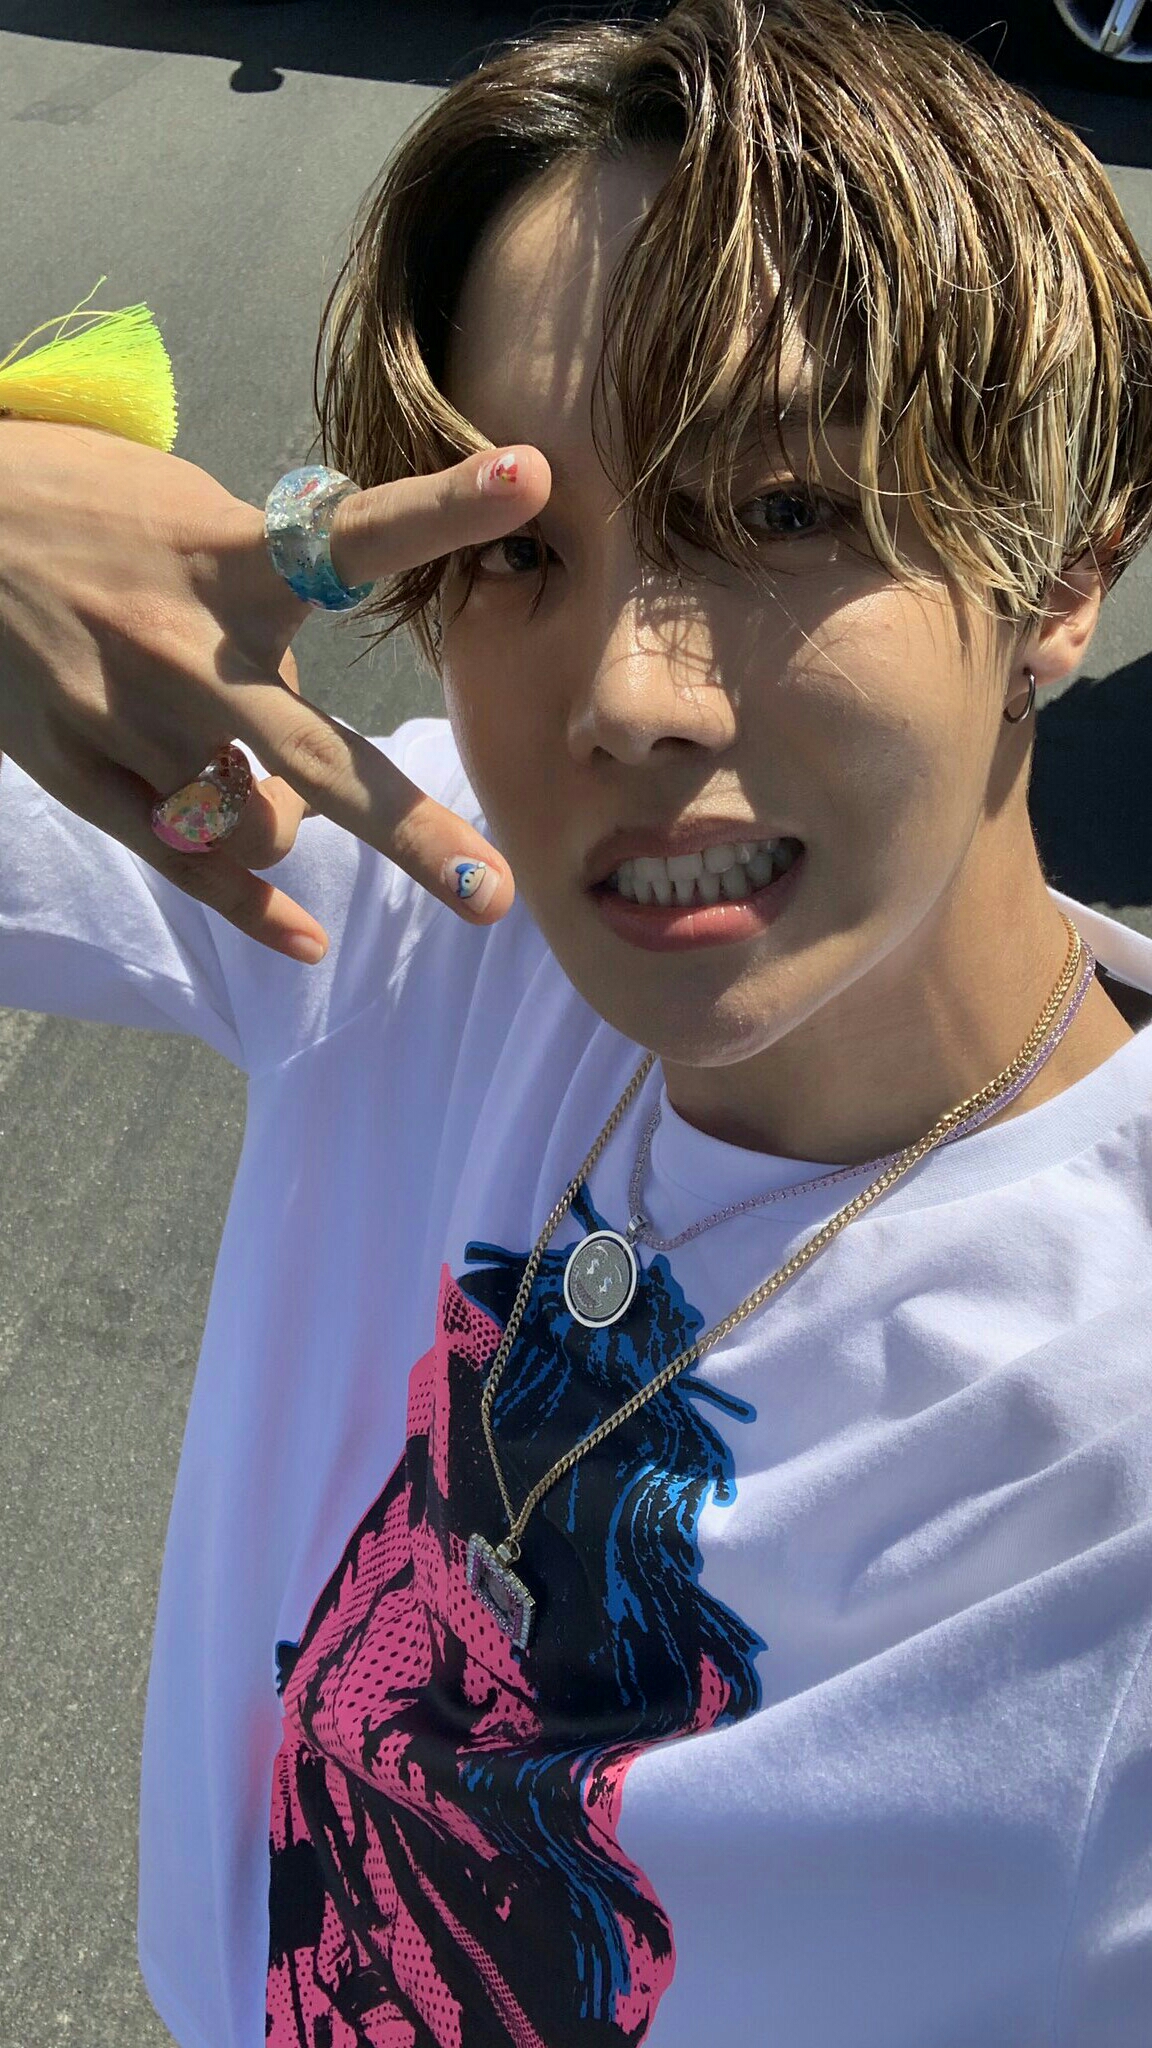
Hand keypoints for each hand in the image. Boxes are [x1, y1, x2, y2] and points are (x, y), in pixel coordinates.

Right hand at [0, 420, 550, 958]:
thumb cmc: (74, 506)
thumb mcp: (181, 509)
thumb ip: (264, 581)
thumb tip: (311, 664)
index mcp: (223, 559)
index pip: (348, 536)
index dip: (441, 508)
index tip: (528, 478)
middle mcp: (186, 653)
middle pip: (320, 759)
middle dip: (412, 834)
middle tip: (494, 894)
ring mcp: (130, 724)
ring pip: (256, 828)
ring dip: (285, 824)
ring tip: (259, 786)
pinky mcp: (79, 775)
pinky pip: (184, 865)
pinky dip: (251, 910)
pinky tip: (306, 940)